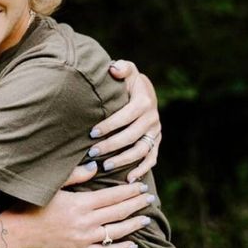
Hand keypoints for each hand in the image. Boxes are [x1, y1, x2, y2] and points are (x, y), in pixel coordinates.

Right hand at [6, 181, 153, 247]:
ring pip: (116, 232)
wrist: (16, 232)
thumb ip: (75, 176)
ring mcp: (83, 238)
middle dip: (136, 204)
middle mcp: (85, 222)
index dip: (129, 191)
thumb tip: (95, 167)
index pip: (112, 196)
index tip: (142, 186)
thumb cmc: (30, 205)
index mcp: (80, 204)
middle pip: (118, 212)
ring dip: (133, 225)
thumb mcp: (51, 186)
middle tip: (150, 198)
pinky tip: (132, 245)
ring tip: (145, 218)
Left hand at [90, 59, 161, 182]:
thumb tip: (114, 69)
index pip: (126, 115)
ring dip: (123, 160)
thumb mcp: (126, 71)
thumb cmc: (127, 82)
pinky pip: (151, 159)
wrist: (143, 92)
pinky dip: (141, 169)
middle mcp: (153, 118)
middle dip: (111, 145)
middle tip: (92, 152)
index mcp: (144, 101)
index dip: (110, 125)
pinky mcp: (156, 142)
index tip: (92, 133)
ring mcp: (155, 132)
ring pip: (141, 150)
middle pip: (132, 136)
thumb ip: (122, 68)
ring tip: (105, 166)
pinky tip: (128, 179)